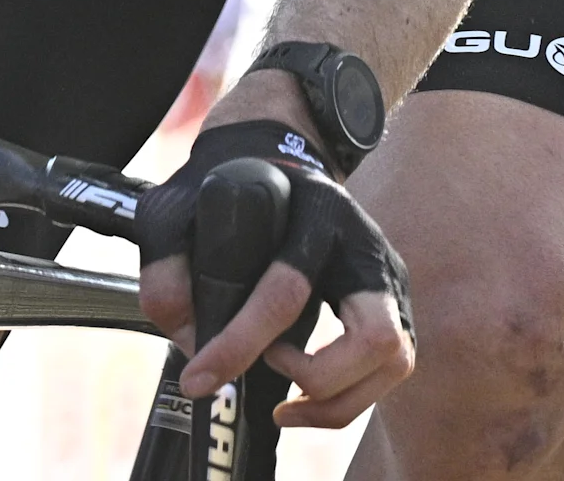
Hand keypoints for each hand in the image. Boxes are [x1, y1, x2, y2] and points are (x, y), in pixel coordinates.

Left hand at [135, 119, 416, 428]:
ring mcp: (389, 276)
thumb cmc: (230, 192)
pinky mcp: (393, 303)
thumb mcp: (179, 208)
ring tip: (289, 404)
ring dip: (340, 399)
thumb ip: (166, 270)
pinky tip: (306, 399)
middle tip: (270, 369)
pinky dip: (348, 397)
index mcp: (317, 213)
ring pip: (396, 359)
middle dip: (319, 379)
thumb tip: (192, 343)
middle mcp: (365, 247)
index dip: (239, 343)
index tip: (199, 379)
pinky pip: (391, 366)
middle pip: (376, 336)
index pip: (287, 290)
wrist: (283, 160)